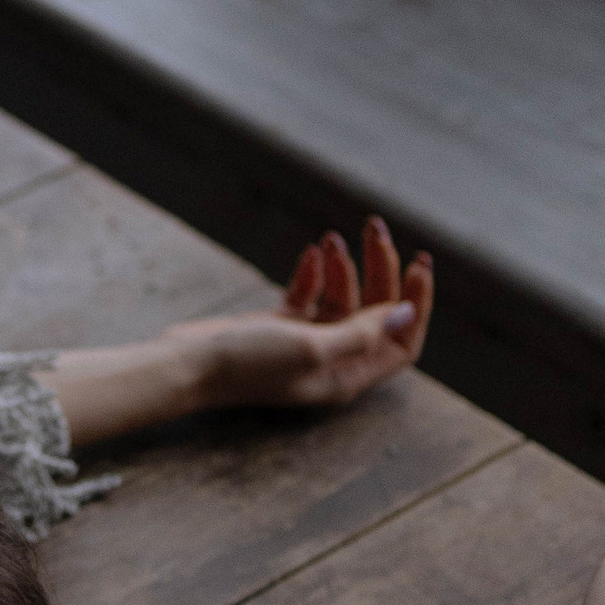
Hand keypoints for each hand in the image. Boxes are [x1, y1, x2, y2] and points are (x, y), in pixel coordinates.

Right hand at [167, 217, 434, 412]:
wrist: (187, 365)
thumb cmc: (247, 364)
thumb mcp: (312, 348)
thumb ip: (363, 332)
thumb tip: (407, 313)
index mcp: (347, 376)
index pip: (402, 342)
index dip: (415, 304)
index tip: (418, 263)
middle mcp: (332, 361)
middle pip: (375, 313)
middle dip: (381, 269)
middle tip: (375, 228)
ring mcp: (305, 343)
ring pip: (343, 299)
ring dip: (344, 265)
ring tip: (333, 238)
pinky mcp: (280, 327)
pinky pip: (311, 295)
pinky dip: (315, 273)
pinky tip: (311, 252)